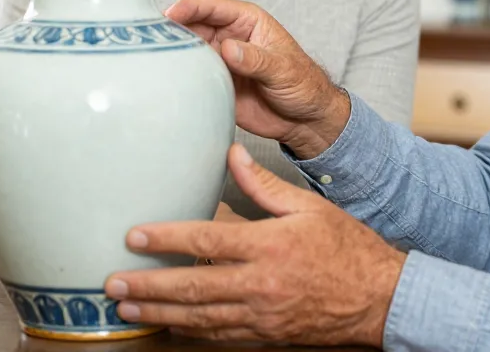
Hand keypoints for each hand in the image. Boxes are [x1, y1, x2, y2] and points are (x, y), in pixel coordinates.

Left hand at [105, 143, 406, 346]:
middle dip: (146, 286)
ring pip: (198, 317)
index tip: (134, 236)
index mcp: (269, 245)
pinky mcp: (265, 335)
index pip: (206, 239)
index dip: (165, 238)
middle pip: (191, 286)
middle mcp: (259, 284)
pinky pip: (219, 334)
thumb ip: (265, 185)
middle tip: (112, 282)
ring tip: (126, 308)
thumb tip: (231, 155)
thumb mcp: (309, 207)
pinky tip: (169, 326)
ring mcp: (260, 314)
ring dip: (158, 313)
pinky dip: (189, 331)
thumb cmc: (347, 247)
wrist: (377, 297)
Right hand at [166, 0, 349, 157]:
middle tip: (148, 39)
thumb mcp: (283, 69)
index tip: (169, 14)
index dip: (188, 7)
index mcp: (247, 22)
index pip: (212, 6)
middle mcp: (228, 38)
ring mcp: (219, 61)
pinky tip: (161, 83)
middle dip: (170, 30)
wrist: (305, 120)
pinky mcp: (213, 85)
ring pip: (185, 52)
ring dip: (169, 55)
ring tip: (150, 61)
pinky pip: (189, 78)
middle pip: (191, 27)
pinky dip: (175, 78)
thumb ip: (255, 59)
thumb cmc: (303, 85)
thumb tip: (228, 48)